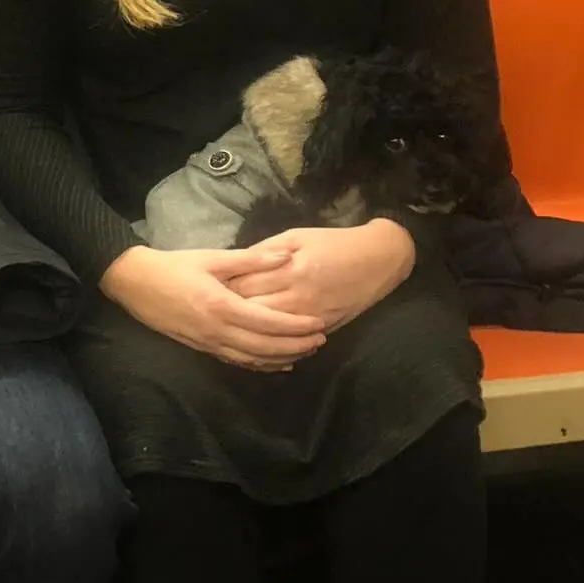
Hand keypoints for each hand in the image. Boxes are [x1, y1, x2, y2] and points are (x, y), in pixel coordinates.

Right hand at [99, 245, 326, 370]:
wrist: (135, 283)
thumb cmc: (174, 266)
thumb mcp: (212, 258)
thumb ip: (251, 260)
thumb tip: (286, 256)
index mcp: (222, 306)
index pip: (269, 322)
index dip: (296, 327)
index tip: (319, 324)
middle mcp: (217, 330)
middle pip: (265, 347)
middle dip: (296, 346)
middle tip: (321, 340)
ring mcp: (209, 343)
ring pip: (253, 359)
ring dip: (282, 358)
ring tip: (306, 352)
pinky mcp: (203, 348)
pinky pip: (237, 362)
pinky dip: (260, 365)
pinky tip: (277, 364)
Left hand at [225, 220, 415, 331]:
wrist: (377, 260)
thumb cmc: (334, 243)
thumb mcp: (297, 236)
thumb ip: (264, 251)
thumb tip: (234, 264)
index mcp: (290, 269)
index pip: (245, 285)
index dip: (222, 290)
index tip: (205, 291)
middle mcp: (298, 296)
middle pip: (252, 312)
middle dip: (230, 313)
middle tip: (210, 313)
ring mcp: (310, 317)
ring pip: (269, 333)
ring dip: (247, 333)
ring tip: (228, 330)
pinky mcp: (321, 330)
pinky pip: (289, 343)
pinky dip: (270, 346)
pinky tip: (253, 346)